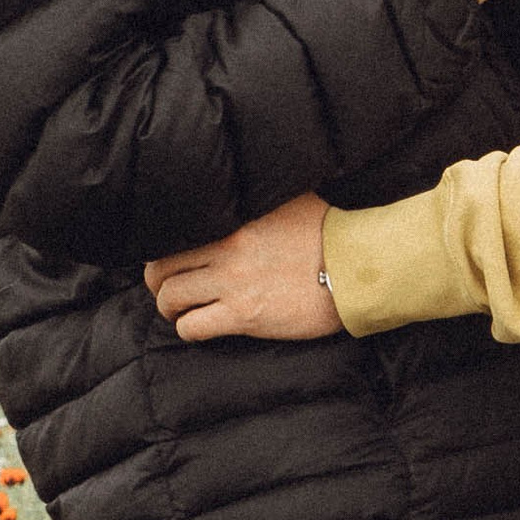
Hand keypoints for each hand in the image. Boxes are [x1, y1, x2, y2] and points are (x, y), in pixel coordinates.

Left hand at [145, 191, 338, 341]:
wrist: (361, 265)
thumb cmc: (335, 232)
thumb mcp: (295, 200)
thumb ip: (265, 201)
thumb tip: (260, 190)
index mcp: (236, 221)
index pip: (178, 233)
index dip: (166, 250)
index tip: (172, 260)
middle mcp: (227, 250)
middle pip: (162, 268)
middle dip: (159, 282)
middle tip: (169, 289)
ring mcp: (233, 284)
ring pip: (171, 298)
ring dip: (170, 308)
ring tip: (181, 312)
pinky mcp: (245, 316)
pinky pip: (194, 327)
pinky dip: (189, 329)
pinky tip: (200, 328)